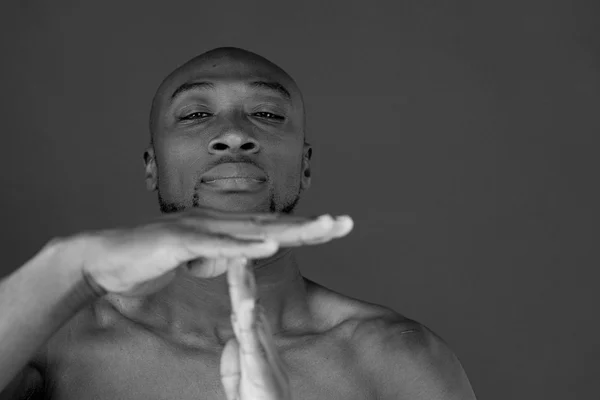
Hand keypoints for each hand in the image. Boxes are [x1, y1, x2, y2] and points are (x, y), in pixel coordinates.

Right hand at [59, 208, 352, 296]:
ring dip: (290, 230)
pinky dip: (245, 248)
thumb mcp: (194, 257)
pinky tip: (271, 248)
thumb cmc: (151, 259)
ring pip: (252, 229)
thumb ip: (218, 254)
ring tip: (324, 229)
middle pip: (272, 224)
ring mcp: (199, 228)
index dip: (304, 228)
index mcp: (222, 226)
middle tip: (347, 223)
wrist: (105, 260)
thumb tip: (237, 256)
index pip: (270, 227)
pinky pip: (217, 246)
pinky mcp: (180, 241)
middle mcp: (216, 221)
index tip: (334, 228)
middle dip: (312, 224)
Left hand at [220, 258, 290, 399]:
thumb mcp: (240, 386)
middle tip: (236, 246)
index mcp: (253, 346)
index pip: (243, 306)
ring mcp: (262, 357)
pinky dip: (250, 324)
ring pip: (252, 317)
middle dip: (241, 274)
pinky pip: (253, 344)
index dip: (238, 281)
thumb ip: (233, 365)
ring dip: (245, 290)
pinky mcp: (262, 373)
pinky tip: (244, 305)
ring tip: (239, 264)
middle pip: (248, 302)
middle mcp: (260, 346)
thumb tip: (230, 342)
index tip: (232, 255)